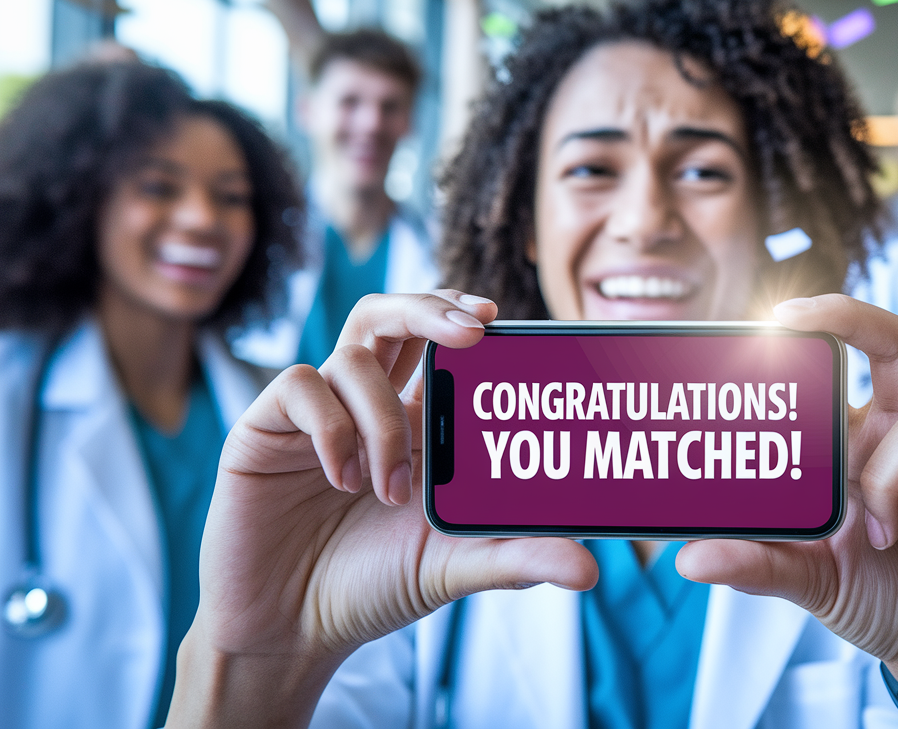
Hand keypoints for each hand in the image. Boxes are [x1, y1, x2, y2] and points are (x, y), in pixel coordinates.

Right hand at [168, 293, 596, 728]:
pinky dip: (331, 427)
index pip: (436, 341)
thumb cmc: (373, 589)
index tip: (497, 315)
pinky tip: (341, 478)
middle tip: (472, 331)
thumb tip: (591, 571)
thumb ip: (518, 559)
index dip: (460, 313)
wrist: (290, 633)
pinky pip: (299, 386)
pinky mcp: (263, 429)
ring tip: (388, 488)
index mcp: (413, 421)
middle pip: (390, 314)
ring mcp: (314, 414)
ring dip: (383, 417)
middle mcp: (364, 405)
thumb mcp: (454, 569)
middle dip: (429, 305)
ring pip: (353, 352)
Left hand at [678, 295, 897, 720]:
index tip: (767, 322)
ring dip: (888, 473)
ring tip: (880, 532)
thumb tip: (687, 558)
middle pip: (897, 340)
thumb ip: (756, 564)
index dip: (818, 329)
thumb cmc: (884, 602)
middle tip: (793, 319)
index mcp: (867, 441)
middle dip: (850, 315)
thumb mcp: (808, 580)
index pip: (848, 361)